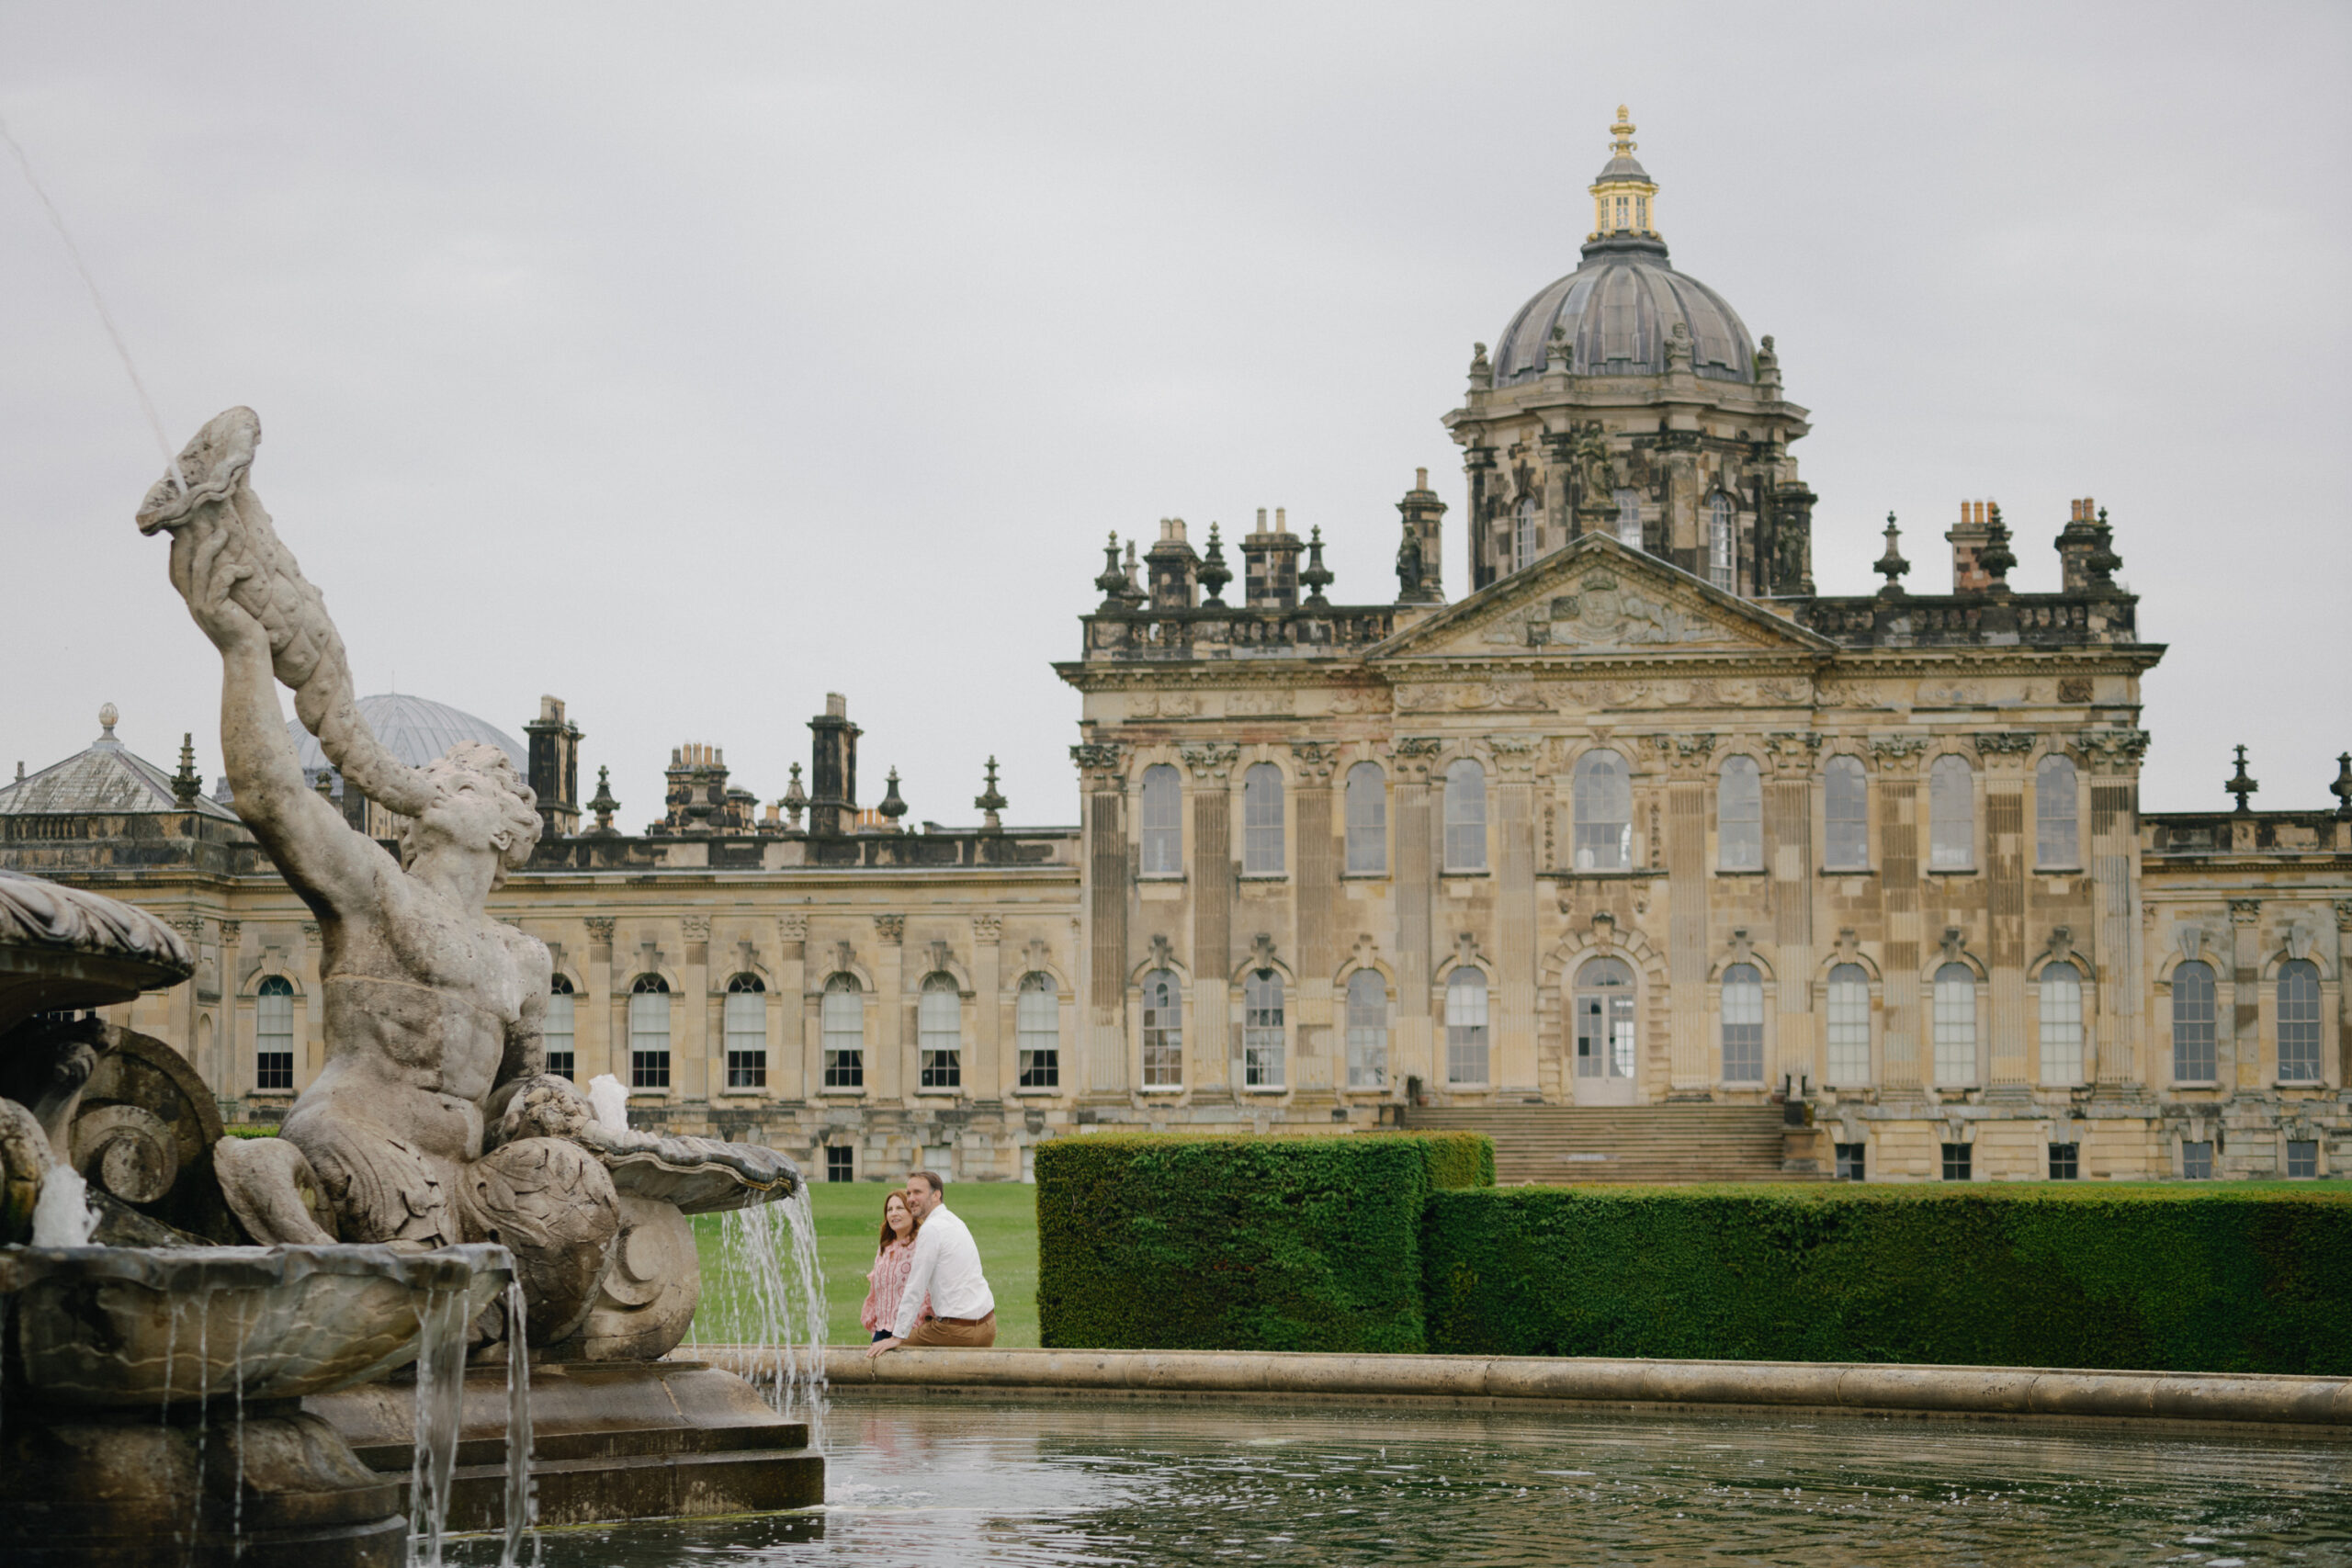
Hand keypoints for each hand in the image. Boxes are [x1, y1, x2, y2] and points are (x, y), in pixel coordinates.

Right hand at [167, 521, 263, 655]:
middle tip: (208, 523)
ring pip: (200, 568)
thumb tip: (235, 566)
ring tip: (225, 534)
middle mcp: (193, 602)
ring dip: (212, 548)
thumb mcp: (232, 607)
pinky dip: (233, 571)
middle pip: (183, 563)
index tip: (185, 530)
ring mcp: (202, 606)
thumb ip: (226, 590)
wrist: (248, 656)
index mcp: (194, 600)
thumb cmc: (246, 630)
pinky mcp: (215, 610)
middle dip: (192, 540)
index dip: (177, 550)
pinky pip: (220, 582)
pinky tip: (248, 570)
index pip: (177, 571)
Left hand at [865, 1335, 903, 1358]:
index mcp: (881, 1342)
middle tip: (866, 1355)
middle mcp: (882, 1342)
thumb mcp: (886, 1342)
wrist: (897, 1338)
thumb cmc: (892, 1341)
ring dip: (873, 1352)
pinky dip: (879, 1352)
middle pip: (875, 1347)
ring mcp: (884, 1344)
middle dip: (870, 1351)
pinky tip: (877, 1356)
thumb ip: (882, 1344)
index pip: (874, 1345)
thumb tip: (879, 1346)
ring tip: (870, 1356)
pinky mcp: (887, 1346)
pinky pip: (882, 1350)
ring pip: (877, 1349)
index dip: (870, 1349)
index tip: (867, 1353)